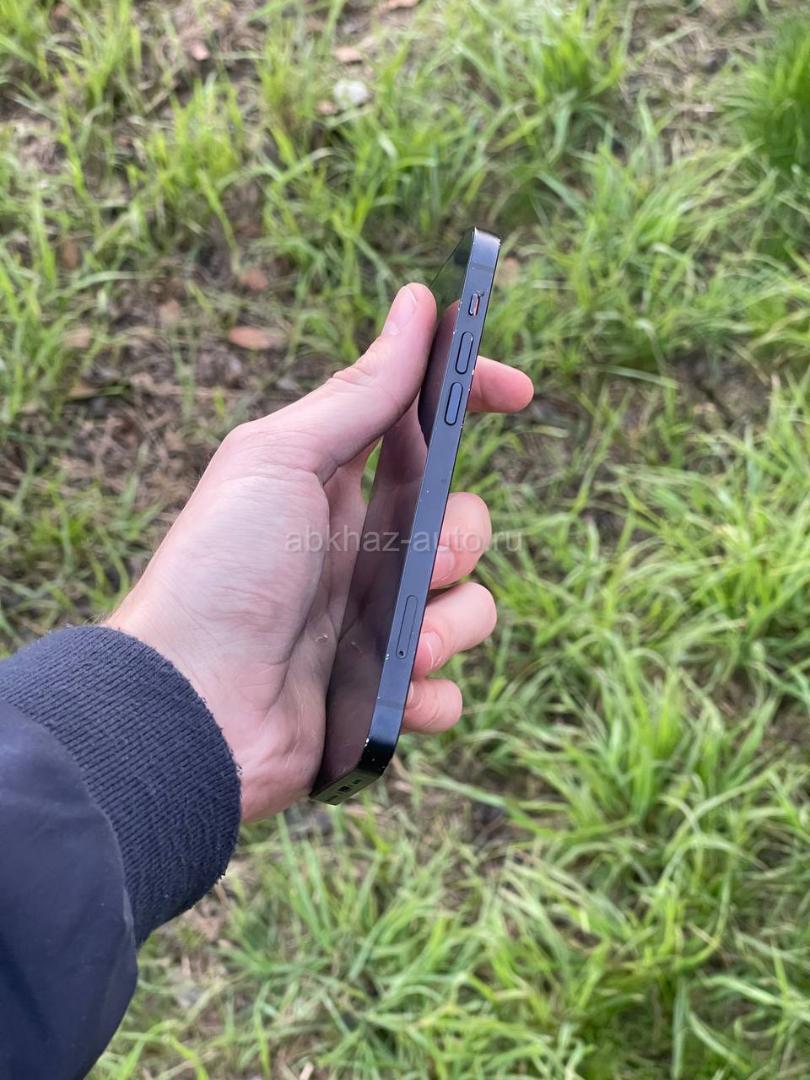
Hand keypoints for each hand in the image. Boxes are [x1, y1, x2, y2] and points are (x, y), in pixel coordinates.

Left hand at [106, 285, 532, 819]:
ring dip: (453, 624)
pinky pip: (446, 691)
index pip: (421, 428)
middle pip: (462, 520)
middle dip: (462, 538)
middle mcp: (361, 551)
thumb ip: (360, 392)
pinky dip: (433, 695)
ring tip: (408, 649)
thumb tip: (415, 302)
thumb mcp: (283, 460)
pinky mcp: (378, 696)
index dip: (470, 399)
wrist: (186, 705)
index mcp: (336, 487)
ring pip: (470, 606)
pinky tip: (396, 697)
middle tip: (421, 562)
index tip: (519, 392)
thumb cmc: (222, 569)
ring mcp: (372, 625)